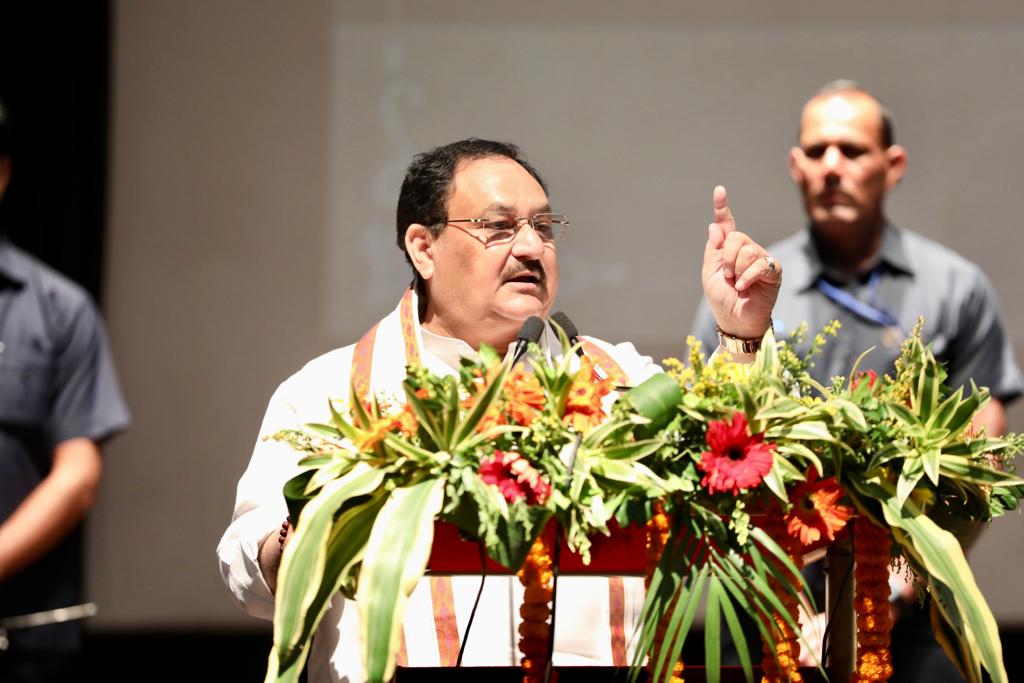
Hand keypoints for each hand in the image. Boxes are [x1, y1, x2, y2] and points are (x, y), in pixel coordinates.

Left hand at [701, 186, 780, 338]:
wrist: (735, 320)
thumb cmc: (722, 299)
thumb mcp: (710, 273)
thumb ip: (713, 250)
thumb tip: (715, 226)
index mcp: (729, 250)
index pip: (727, 225)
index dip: (723, 207)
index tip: (719, 190)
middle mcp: (747, 250)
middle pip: (736, 238)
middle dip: (726, 259)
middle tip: (727, 276)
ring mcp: (762, 258)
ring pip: (747, 250)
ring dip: (736, 270)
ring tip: (737, 284)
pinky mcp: (773, 270)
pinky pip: (759, 264)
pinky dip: (747, 277)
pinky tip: (744, 288)